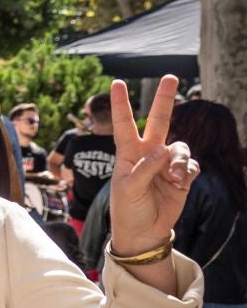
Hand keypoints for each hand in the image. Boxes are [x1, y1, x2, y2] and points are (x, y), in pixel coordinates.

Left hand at [107, 76, 197, 257]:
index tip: (117, 82)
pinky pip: (191, 165)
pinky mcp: (182, 175)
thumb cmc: (128, 209)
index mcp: (128, 153)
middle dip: (164, 98)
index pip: (124, 124)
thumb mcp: (129, 189)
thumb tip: (163, 149)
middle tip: (170, 76)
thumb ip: (145, 168)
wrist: (144, 231)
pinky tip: (180, 184)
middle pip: (160, 120)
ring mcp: (166, 163)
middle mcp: (148, 153)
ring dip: (178, 161)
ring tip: (173, 179)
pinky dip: (187, 172)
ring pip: (180, 147)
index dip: (121, 103)